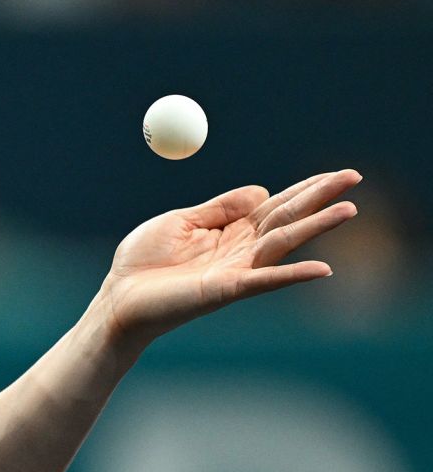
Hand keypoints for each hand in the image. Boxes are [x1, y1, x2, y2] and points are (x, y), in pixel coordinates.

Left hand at [95, 169, 361, 348]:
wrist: (117, 298)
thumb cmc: (142, 263)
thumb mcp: (180, 221)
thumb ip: (219, 208)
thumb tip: (261, 190)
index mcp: (228, 230)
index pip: (275, 204)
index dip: (304, 188)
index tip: (334, 174)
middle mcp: (239, 250)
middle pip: (287, 218)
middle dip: (320, 197)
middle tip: (355, 176)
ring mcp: (236, 271)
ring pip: (283, 243)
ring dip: (317, 227)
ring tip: (348, 210)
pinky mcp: (225, 290)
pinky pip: (265, 281)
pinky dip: (293, 275)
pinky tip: (322, 270)